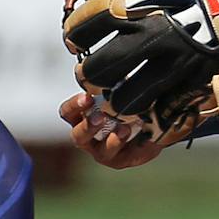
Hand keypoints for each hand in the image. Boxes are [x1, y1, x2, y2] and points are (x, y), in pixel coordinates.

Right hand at [59, 92, 185, 168]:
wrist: (151, 122)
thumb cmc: (127, 102)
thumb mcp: (118, 89)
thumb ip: (109, 81)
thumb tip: (104, 58)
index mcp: (81, 117)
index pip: (67, 112)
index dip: (74, 106)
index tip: (87, 97)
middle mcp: (88, 137)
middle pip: (78, 136)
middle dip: (88, 126)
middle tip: (100, 117)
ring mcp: (102, 151)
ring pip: (100, 150)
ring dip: (111, 139)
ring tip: (124, 129)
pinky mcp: (120, 160)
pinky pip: (122, 156)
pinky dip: (131, 145)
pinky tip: (140, 135)